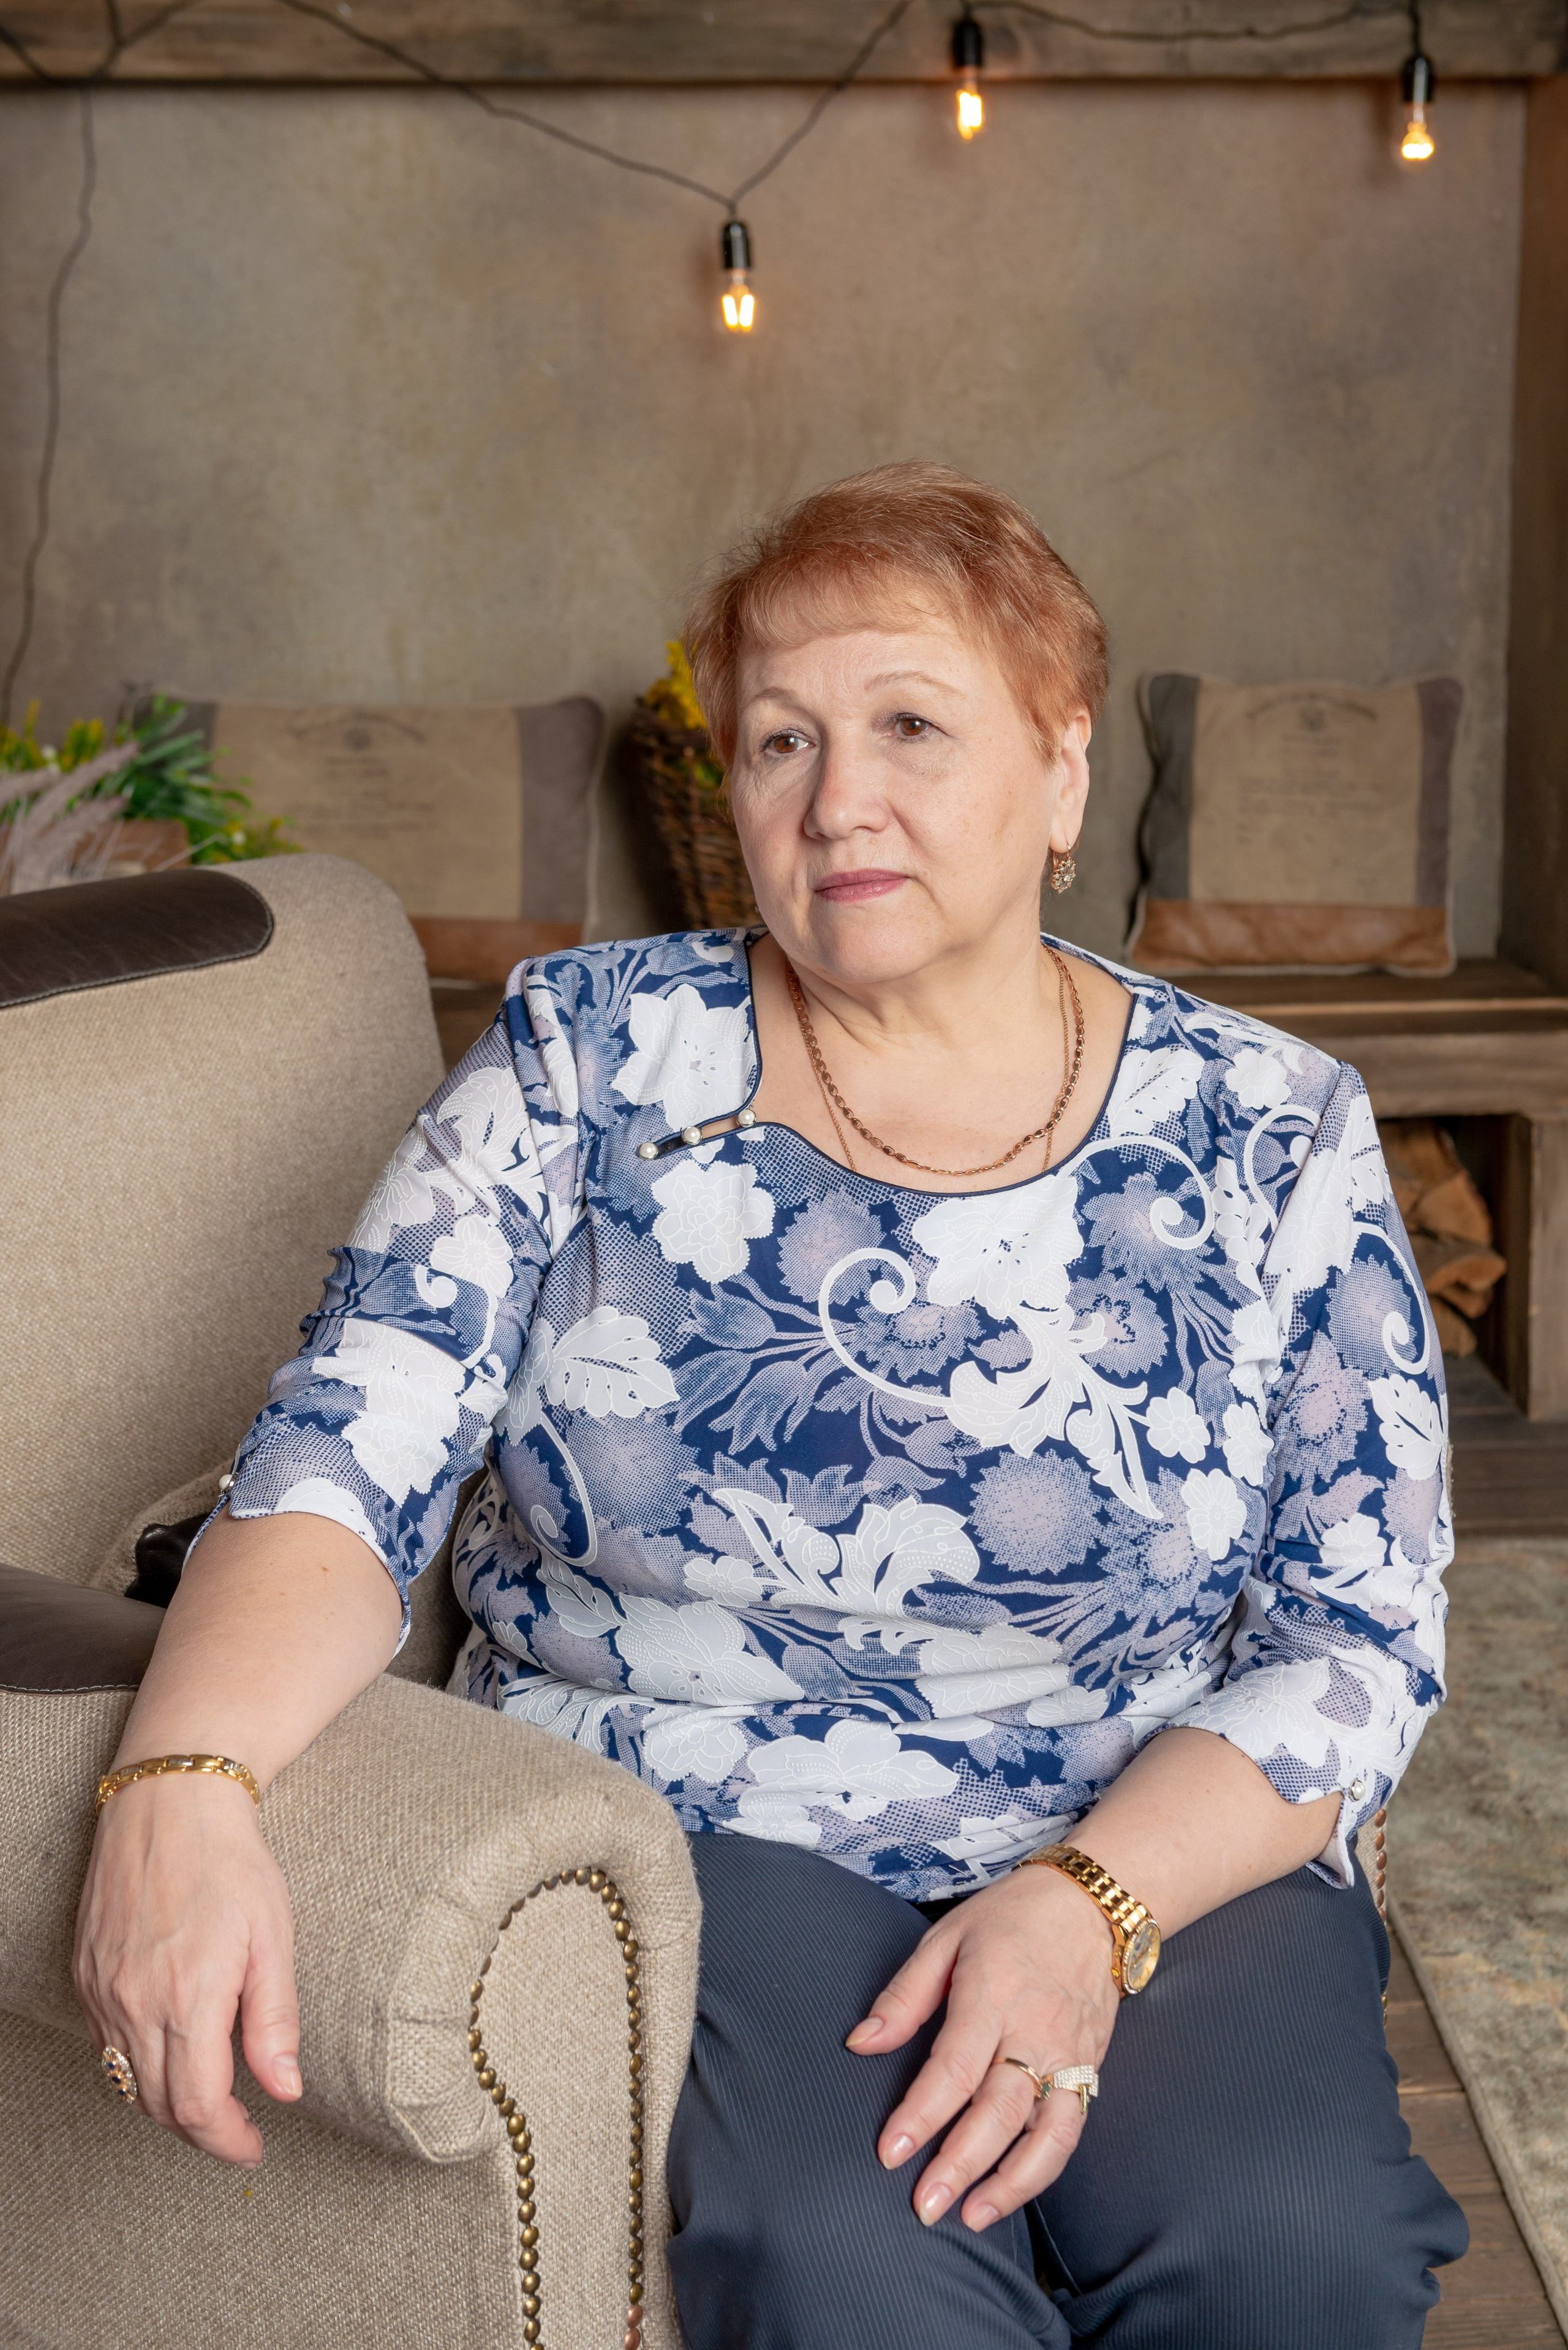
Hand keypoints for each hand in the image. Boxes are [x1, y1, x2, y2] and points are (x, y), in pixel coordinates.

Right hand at [73, 1776, 301, 2165]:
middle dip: (201, 2132)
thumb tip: (285, 2091)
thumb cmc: (231, 1863)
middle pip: (160, 2106)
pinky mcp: (85, 1975)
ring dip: (168, 2106)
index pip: (199, 2107)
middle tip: (238, 2132)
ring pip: (127, 2083)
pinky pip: (105, 2047)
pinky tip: (169, 2057)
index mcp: (187, 1997)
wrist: (168, 1803)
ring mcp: (102, 1991)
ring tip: (210, 2103)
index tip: (254, 2146)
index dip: (227, 2141)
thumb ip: (275, 2020)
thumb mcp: (274, 1937)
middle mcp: (134, 2003)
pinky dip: (136, 2069)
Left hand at [846, 1865, 1119, 2230]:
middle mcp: (1035, 2030)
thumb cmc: (1009, 1919)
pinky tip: (1011, 2191)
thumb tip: (860, 2044)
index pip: (954, 2067)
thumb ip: (904, 1996)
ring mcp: (1069, 2053)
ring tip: (971, 2216)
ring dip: (1010, 2183)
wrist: (1093, 1905)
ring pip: (1046, 2132)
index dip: (921, 2114)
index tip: (889, 2152)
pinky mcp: (1091, 2067)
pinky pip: (1071, 2129)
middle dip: (960, 2163)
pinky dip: (1043, 2167)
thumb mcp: (945, 1938)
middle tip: (924, 2206)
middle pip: (999, 2109)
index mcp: (993, 1993)